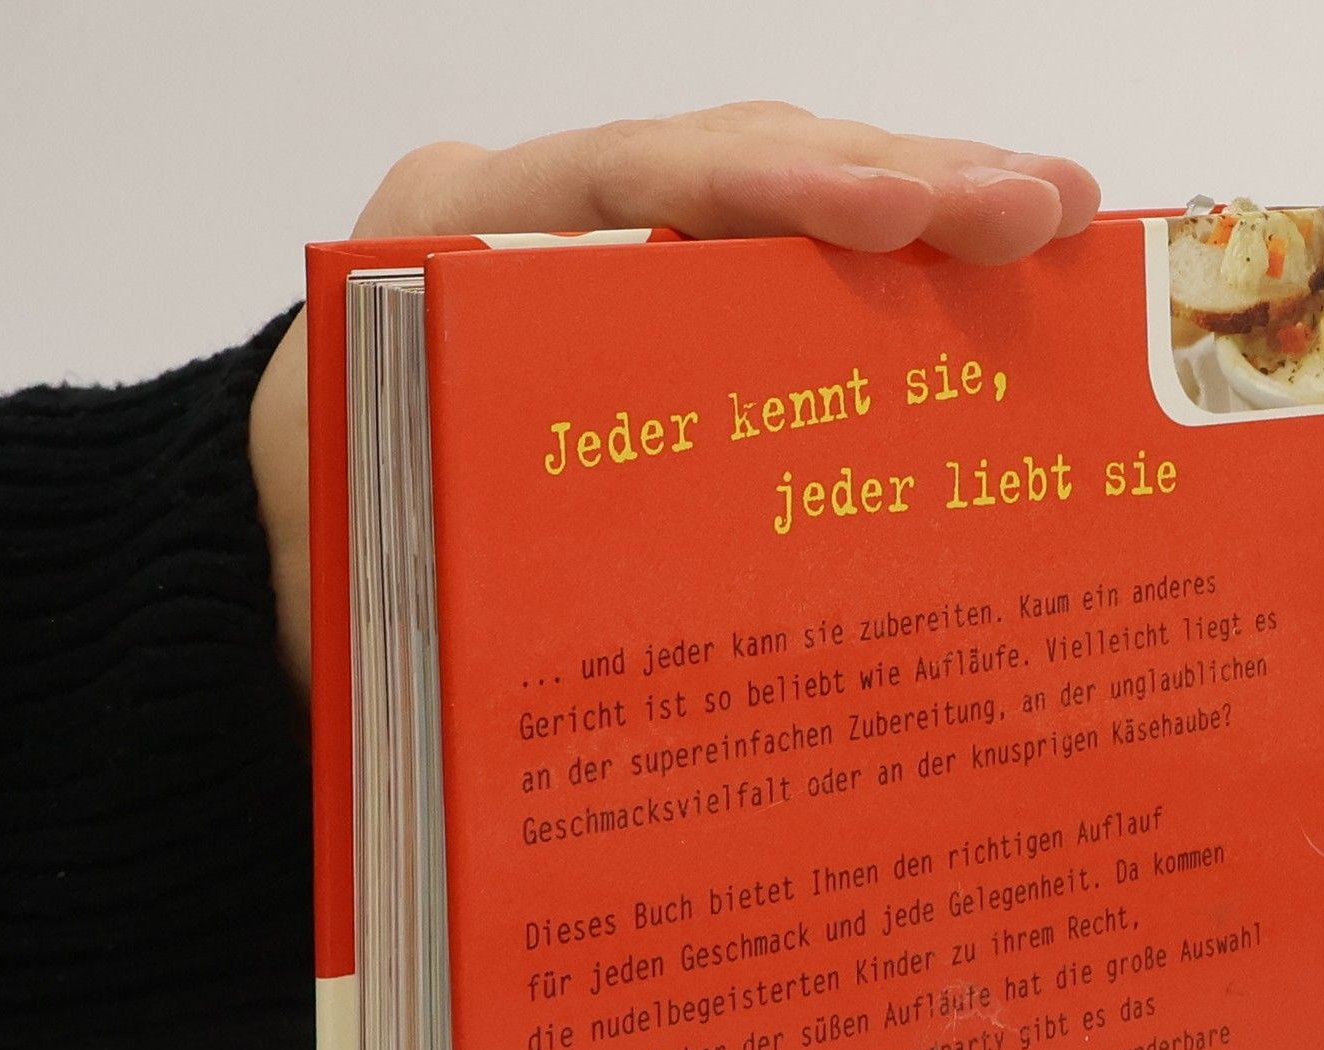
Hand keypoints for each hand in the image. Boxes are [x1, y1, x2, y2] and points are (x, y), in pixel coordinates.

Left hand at [248, 102, 1101, 689]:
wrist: (268, 557)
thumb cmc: (317, 554)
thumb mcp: (366, 550)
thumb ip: (470, 533)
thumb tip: (619, 608)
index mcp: (456, 241)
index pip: (642, 177)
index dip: (782, 187)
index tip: (902, 211)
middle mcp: (543, 223)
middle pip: (743, 167)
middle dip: (904, 179)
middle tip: (1047, 208)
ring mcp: (610, 266)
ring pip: (781, 213)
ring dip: (922, 216)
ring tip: (1055, 226)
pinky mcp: (656, 326)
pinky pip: (780, 286)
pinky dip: (884, 285)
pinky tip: (984, 294)